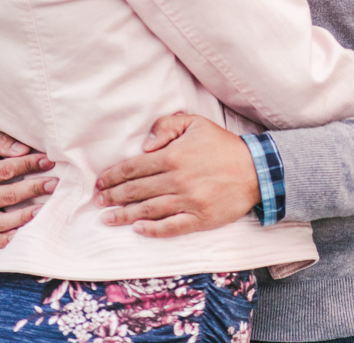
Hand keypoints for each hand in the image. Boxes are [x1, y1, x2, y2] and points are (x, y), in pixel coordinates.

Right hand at [0, 129, 57, 248]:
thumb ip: (1, 141)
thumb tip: (24, 151)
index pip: (4, 171)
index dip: (28, 165)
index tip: (48, 160)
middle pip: (7, 196)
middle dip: (33, 189)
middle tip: (54, 183)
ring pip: (2, 222)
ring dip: (25, 216)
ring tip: (45, 208)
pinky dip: (8, 239)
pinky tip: (24, 232)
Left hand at [94, 113, 259, 237]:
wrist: (255, 169)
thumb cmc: (222, 145)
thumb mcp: (195, 123)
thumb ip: (167, 126)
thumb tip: (145, 145)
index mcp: (173, 156)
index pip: (135, 167)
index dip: (114, 176)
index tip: (100, 182)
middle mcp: (177, 180)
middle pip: (137, 190)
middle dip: (114, 196)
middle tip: (98, 202)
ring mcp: (188, 201)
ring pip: (148, 210)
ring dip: (125, 215)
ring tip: (108, 219)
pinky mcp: (200, 218)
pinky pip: (171, 227)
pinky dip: (153, 229)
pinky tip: (138, 229)